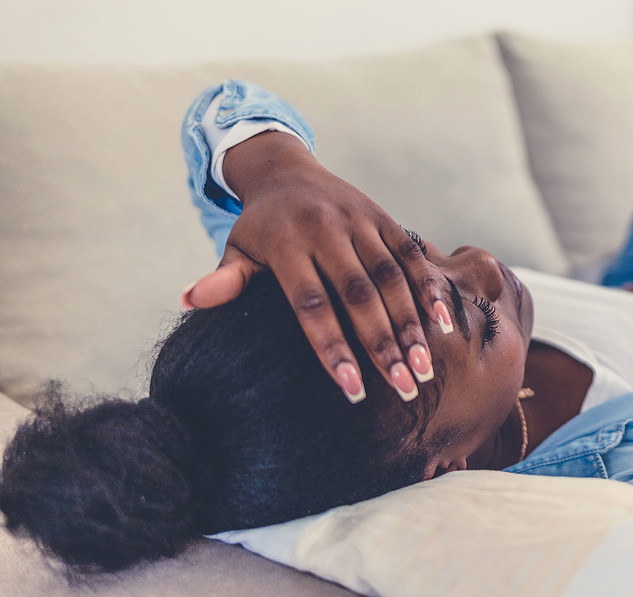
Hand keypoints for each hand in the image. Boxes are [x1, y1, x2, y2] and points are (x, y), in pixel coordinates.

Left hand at [182, 131, 452, 402]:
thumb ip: (224, 279)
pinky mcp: (383, 217)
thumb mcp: (237, 248)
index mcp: (285, 242)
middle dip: (383, 343)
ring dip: (411, 323)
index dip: (332, 347)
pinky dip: (428, 288)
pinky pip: (411, 255)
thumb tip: (189, 302)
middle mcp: (325, 229)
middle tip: (403, 387)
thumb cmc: (260, 226)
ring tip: (423, 368)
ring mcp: (359, 221)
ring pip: (390, 277)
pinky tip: (443, 324)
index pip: (310, 304)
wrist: (286, 170)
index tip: (352, 389)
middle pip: (358, 294)